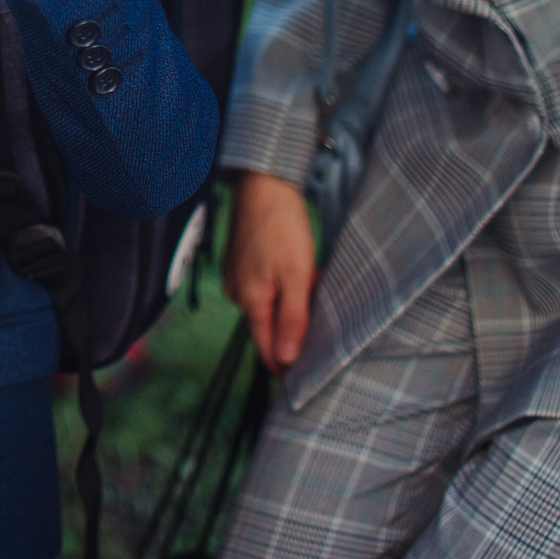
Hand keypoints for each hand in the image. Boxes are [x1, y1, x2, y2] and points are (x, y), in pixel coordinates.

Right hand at [225, 170, 316, 369]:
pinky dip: (284, 285)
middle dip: (295, 328)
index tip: (308, 377)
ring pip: (268, 304)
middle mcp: (238, 293)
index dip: (286, 367)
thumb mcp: (296, 275)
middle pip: (268, 327)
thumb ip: (292, 319)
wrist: (263, 181)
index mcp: (251, 301)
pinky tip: (301, 268)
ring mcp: (237, 275)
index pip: (266, 350)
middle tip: (323, 315)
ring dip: (292, 302)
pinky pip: (264, 285)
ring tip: (316, 281)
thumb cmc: (280, 225)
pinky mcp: (241, 261)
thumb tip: (286, 360)